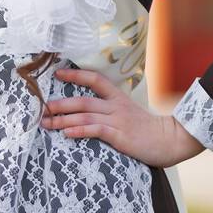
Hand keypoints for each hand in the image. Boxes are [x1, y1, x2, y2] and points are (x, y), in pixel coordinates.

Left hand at [41, 68, 207, 168]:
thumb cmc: (149, 130)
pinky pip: (96, 130)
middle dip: (59, 104)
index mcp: (118, 98)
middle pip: (82, 99)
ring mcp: (118, 120)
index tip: (57, 73)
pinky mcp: (120, 135)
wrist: (171, 139)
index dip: (76, 74)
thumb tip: (90, 112)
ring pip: (85, 115)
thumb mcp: (130, 113)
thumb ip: (112, 110)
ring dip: (62, 119)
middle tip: (41, 107)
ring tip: (46, 123)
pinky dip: (80, 130)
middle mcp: (115, 106)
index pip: (95, 79)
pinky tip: (67, 132)